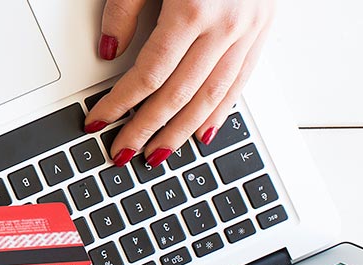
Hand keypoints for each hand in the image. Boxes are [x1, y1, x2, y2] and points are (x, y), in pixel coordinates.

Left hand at [87, 0, 274, 166]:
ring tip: (158, 153)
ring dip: (183, 130)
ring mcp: (250, 30)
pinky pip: (241, 81)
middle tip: (122, 151)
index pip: (148, 76)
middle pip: (179, 94)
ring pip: (214, 96)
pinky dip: (221, 110)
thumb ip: (123, 11)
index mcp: (192, 11)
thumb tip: (108, 53)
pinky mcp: (264, 29)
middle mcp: (226, 26)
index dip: (119, 104)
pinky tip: (204, 130)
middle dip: (147, 128)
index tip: (98, 121)